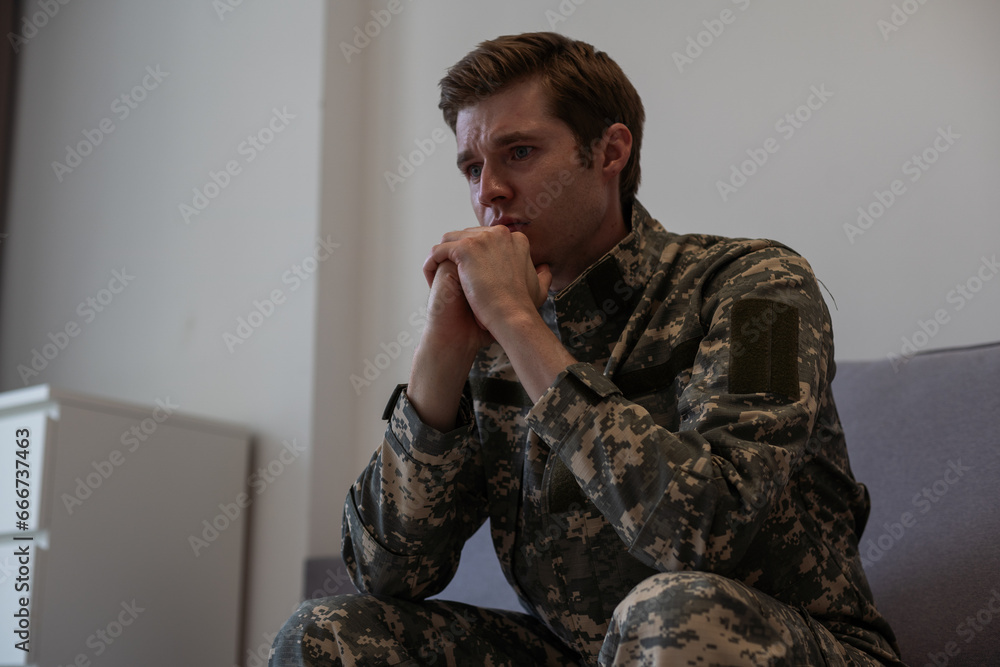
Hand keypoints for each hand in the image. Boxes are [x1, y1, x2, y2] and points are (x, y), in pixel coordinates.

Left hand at [423, 225, 551, 335]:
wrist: (513, 316)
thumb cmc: (524, 307)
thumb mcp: (538, 287)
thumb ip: (542, 274)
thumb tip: (544, 268)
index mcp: (515, 238)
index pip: (484, 239)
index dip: (473, 257)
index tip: (469, 276)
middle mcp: (499, 233)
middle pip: (465, 236)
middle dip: (455, 255)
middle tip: (451, 278)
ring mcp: (482, 238)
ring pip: (449, 240)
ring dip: (441, 257)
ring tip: (438, 278)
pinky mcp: (465, 248)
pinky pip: (437, 251)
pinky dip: (430, 264)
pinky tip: (431, 280)